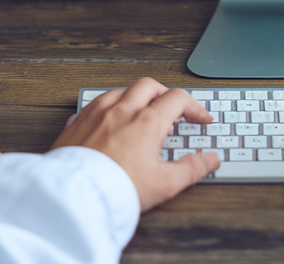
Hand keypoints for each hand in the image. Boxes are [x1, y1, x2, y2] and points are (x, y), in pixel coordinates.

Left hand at [52, 77, 219, 210]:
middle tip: (173, 111)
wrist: (74, 197)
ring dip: (137, 97)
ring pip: (122, 90)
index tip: (200, 119)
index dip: (194, 108)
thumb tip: (210, 160)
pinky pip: (98, 101)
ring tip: (142, 114)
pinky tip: (112, 120)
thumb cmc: (115, 190)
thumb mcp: (164, 184)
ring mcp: (97, 114)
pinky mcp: (78, 122)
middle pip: (150, 86)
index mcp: (146, 121)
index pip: (178, 99)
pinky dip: (111, 105)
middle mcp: (122, 111)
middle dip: (166, 94)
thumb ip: (191, 169)